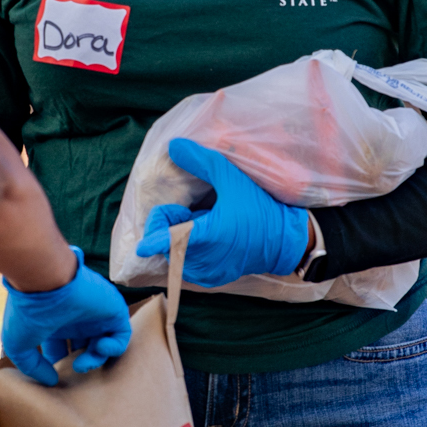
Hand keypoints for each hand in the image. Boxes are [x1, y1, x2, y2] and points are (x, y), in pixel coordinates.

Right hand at [1, 248, 132, 386]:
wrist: (45, 280)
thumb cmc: (27, 311)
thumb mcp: (18, 345)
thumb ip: (32, 366)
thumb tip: (50, 382)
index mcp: (53, 322)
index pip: (60, 348)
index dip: (59, 364)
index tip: (54, 378)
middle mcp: (75, 318)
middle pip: (84, 348)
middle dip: (80, 364)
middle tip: (72, 372)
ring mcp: (95, 314)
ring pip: (103, 344)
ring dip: (95, 359)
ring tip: (82, 364)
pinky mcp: (113, 310)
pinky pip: (122, 335)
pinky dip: (114, 347)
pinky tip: (99, 347)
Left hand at [138, 138, 310, 286]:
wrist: (286, 240)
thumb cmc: (260, 209)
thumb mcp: (232, 179)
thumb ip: (202, 161)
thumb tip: (174, 147)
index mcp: (205, 237)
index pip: (165, 242)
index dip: (152, 238)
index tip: (140, 246)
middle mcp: (202, 262)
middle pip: (166, 244)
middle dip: (171, 225)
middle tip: (195, 213)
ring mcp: (207, 274)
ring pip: (174, 256)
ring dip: (179, 239)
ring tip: (204, 225)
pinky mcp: (213, 279)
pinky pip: (187, 266)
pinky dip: (189, 252)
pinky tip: (209, 239)